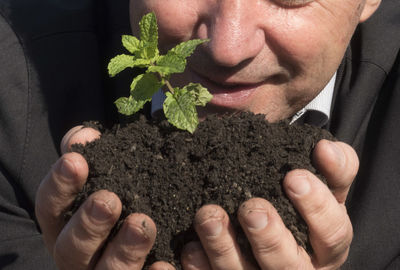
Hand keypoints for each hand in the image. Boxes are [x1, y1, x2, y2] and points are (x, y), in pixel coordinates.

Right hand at [35, 126, 174, 269]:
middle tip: (109, 199)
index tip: (75, 160)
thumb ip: (95, 155)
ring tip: (142, 225)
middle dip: (88, 225)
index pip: (50, 209)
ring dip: (123, 251)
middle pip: (70, 249)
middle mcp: (80, 256)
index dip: (59, 186)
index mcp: (66, 225)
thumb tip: (83, 134)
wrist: (154, 226)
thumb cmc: (123, 194)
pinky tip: (164, 262)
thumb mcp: (108, 173)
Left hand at [181, 139, 357, 269]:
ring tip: (209, 216)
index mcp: (325, 247)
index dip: (316, 207)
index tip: (293, 176)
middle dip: (269, 239)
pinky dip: (199, 268)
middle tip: (252, 208)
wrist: (275, 225)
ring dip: (224, 249)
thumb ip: (334, 167)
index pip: (333, 234)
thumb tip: (325, 148)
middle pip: (288, 266)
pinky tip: (186, 250)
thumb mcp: (324, 186)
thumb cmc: (301, 204)